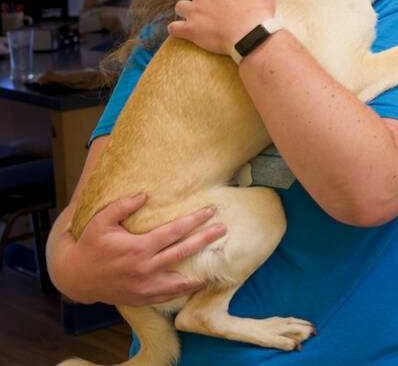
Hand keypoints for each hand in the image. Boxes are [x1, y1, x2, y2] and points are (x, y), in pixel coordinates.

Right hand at [55, 194, 225, 305]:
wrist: (76, 278)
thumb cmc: (90, 246)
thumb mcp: (100, 222)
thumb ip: (121, 206)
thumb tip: (144, 195)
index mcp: (137, 248)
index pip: (173, 232)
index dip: (194, 221)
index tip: (210, 211)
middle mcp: (144, 269)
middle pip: (183, 252)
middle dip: (206, 239)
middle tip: (223, 229)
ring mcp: (144, 287)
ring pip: (181, 281)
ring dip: (202, 271)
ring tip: (220, 262)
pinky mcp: (143, 298)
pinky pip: (170, 296)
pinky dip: (187, 290)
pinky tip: (200, 282)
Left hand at [169, 0, 275, 54]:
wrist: (252, 34)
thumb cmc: (259, 8)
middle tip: (214, 5)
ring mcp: (194, 11)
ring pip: (181, 6)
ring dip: (187, 9)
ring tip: (197, 16)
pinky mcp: (190, 29)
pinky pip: (174, 28)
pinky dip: (177, 28)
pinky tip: (183, 30)